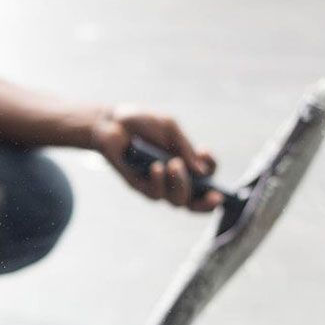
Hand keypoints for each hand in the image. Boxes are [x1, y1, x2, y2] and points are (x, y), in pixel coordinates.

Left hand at [91, 106, 221, 211]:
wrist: (111, 121)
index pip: (207, 176)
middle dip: (206, 201)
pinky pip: (154, 194)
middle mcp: (173, 179)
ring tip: (173, 163)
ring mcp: (156, 184)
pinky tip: (156, 166)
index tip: (205, 152)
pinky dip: (158, 181)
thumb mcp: (169, 128)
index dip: (212, 168)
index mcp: (186, 163)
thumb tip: (202, 171)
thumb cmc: (142, 124)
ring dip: (181, 184)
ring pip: (177, 201)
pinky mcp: (138, 186)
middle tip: (212, 192)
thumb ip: (185, 148)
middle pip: (195, 202)